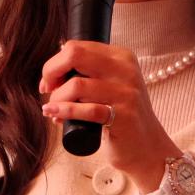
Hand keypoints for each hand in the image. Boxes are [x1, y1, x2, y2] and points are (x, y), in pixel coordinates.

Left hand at [39, 40, 180, 192]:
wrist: (148, 147)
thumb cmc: (121, 115)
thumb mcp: (112, 85)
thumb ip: (90, 72)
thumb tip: (52, 69)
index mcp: (122, 56)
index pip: (77, 47)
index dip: (55, 63)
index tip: (49, 81)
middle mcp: (126, 70)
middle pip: (75, 56)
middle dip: (52, 72)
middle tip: (47, 90)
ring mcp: (126, 93)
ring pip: (77, 85)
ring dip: (57, 99)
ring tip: (53, 110)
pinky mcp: (124, 116)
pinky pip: (87, 110)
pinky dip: (65, 112)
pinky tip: (56, 116)